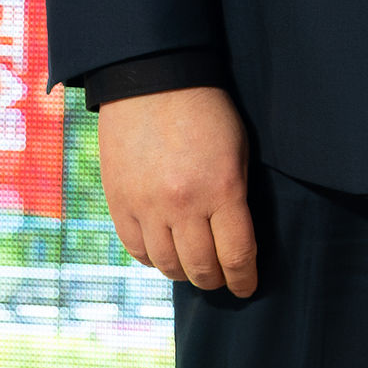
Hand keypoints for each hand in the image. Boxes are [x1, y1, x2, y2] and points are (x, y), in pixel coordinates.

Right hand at [97, 86, 257, 296]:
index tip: (247, 287)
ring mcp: (146, 206)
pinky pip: (136, 249)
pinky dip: (153, 259)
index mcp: (221, 190)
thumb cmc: (207, 112)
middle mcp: (182, 205)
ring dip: (184, 272)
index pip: (236, 256)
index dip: (244, 279)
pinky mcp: (119, 202)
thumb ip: (236, 198)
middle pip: (201, 268)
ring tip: (193, 267)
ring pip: (167, 265)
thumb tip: (235, 241)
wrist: (152, 81)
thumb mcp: (237, 152)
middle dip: (216, 280)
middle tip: (221, 278)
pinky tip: (163, 253)